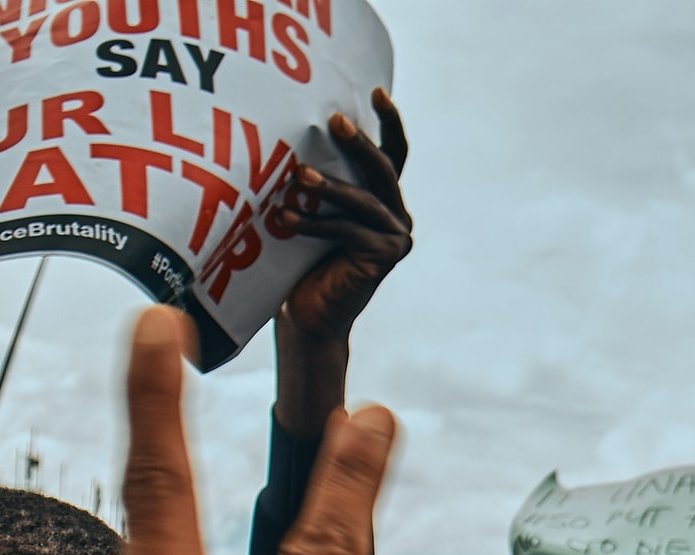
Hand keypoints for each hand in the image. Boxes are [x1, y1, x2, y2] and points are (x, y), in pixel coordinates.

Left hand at [279, 89, 411, 346]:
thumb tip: (291, 128)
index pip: (393, 153)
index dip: (389, 122)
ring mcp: (396, 238)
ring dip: (330, 187)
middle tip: (335, 122)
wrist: (309, 312)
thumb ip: (319, 176)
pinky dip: (316, 223)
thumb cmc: (302, 258)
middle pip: (383, 169)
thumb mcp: (313, 208)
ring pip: (364, 201)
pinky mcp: (385, 258)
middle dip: (359, 143)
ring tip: (300, 176)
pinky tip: (286, 218)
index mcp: (383, 198)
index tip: (376, 91)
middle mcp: (397, 215)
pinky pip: (350, 231)